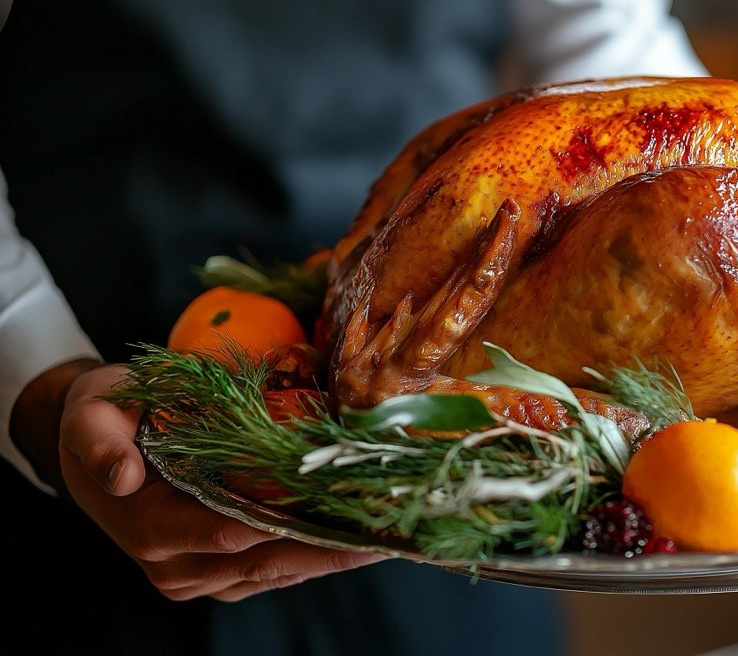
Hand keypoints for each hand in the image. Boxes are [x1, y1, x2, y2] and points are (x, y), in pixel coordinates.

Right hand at [57, 365, 386, 601]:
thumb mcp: (92, 413)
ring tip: (391, 534)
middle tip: (390, 527)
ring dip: (334, 555)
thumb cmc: (105, 416)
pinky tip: (362, 539)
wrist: (96, 443)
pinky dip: (318, 557)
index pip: (230, 532)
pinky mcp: (221, 576)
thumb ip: (100, 440)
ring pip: (279, 572)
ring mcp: (200, 577)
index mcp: (150, 525)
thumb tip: (122, 475)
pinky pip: (276, 573)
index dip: (289, 524)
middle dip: (330, 546)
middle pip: (268, 559)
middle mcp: (175, 565)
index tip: (343, 511)